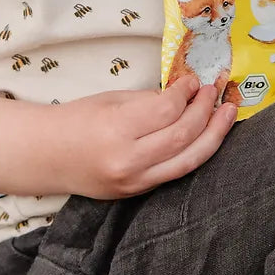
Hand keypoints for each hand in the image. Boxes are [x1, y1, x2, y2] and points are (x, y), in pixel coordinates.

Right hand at [52, 76, 236, 199]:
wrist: (47, 156)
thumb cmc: (77, 119)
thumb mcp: (112, 99)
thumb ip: (149, 100)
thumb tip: (184, 95)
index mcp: (117, 130)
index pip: (167, 111)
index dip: (186, 93)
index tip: (193, 80)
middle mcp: (129, 161)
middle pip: (182, 136)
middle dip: (204, 111)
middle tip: (214, 91)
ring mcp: (135, 182)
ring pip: (188, 161)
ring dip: (213, 135)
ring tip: (227, 113)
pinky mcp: (138, 193)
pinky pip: (176, 172)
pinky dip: (196, 152)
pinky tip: (208, 135)